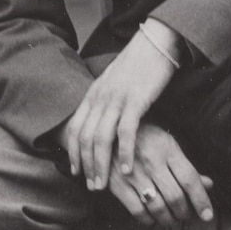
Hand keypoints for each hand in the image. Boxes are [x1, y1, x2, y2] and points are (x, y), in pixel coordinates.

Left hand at [64, 25, 196, 204]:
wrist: (156, 42)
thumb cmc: (138, 65)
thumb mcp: (113, 83)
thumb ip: (105, 101)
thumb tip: (101, 121)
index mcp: (93, 93)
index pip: (76, 128)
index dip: (74, 152)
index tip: (77, 172)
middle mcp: (100, 97)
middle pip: (85, 137)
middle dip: (86, 165)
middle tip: (92, 187)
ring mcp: (116, 99)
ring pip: (101, 138)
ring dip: (101, 165)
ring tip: (104, 185)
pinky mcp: (135, 101)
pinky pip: (125, 132)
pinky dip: (123, 153)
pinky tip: (126, 170)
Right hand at [106, 123, 213, 226]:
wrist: (107, 130)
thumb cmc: (143, 137)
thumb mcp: (167, 144)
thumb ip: (186, 166)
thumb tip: (209, 185)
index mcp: (166, 148)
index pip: (190, 179)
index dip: (201, 200)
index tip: (207, 215)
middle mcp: (151, 160)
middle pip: (176, 197)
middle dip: (185, 213)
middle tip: (186, 216)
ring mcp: (133, 172)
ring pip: (158, 207)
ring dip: (168, 219)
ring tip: (171, 219)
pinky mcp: (117, 183)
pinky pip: (138, 211)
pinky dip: (149, 220)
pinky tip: (151, 216)